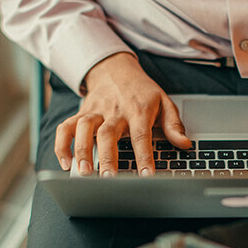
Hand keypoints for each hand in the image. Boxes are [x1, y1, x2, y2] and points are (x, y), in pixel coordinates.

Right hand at [54, 52, 190, 175]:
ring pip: (84, 128)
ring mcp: (95, 112)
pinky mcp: (81, 113)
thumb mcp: (164, 102)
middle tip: (107, 179)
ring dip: (81, 151)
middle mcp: (115, 111)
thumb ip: (173, 125)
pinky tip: (65, 163)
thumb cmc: (141, 91)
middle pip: (108, 134)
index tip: (146, 176)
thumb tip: (185, 144)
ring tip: (83, 173)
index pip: (141, 135)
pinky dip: (62, 145)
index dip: (144, 157)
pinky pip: (66, 127)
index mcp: (138, 110)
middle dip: (107, 157)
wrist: (115, 69)